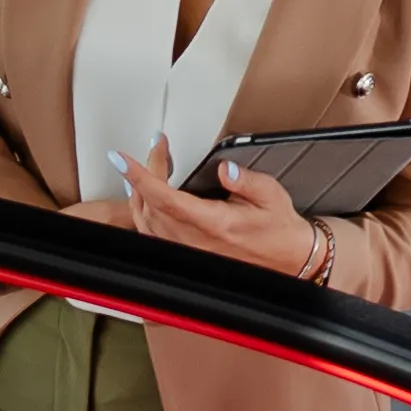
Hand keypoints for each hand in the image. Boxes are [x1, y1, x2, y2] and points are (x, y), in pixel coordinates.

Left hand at [132, 171, 326, 277]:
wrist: (289, 262)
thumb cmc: (279, 231)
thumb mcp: (270, 196)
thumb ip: (245, 179)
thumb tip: (223, 168)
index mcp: (213, 224)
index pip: (165, 197)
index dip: (139, 176)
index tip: (122, 158)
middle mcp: (195, 242)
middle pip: (151, 204)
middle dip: (145, 172)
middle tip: (157, 148)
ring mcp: (189, 252)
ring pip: (146, 221)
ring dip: (139, 192)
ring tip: (144, 167)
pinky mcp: (188, 256)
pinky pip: (153, 235)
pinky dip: (143, 212)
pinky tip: (145, 198)